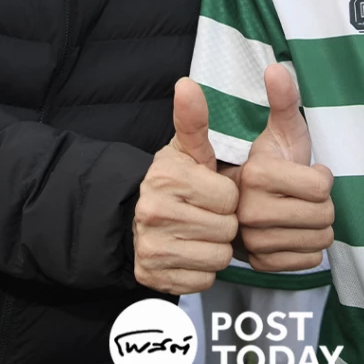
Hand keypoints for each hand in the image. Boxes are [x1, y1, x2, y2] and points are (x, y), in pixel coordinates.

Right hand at [132, 79, 239, 293]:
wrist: (133, 220)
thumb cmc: (174, 183)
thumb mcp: (185, 150)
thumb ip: (193, 120)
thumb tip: (187, 83)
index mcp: (167, 178)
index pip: (230, 197)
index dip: (227, 197)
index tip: (212, 192)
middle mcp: (154, 212)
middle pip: (226, 230)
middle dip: (224, 224)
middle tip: (208, 215)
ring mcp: (151, 247)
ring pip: (217, 257)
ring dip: (215, 248)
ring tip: (201, 233)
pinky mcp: (153, 276)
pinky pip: (203, 280)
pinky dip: (202, 270)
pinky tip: (190, 253)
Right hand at [237, 64, 333, 272]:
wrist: (239, 205)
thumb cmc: (267, 165)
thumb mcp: (278, 131)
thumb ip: (283, 101)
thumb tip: (276, 69)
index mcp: (257, 174)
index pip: (322, 187)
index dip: (320, 178)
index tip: (301, 172)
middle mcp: (249, 211)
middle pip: (324, 216)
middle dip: (322, 205)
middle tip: (301, 196)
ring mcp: (252, 242)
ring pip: (320, 241)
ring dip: (317, 227)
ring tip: (296, 214)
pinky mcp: (260, 265)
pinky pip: (309, 261)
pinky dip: (307, 250)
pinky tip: (292, 235)